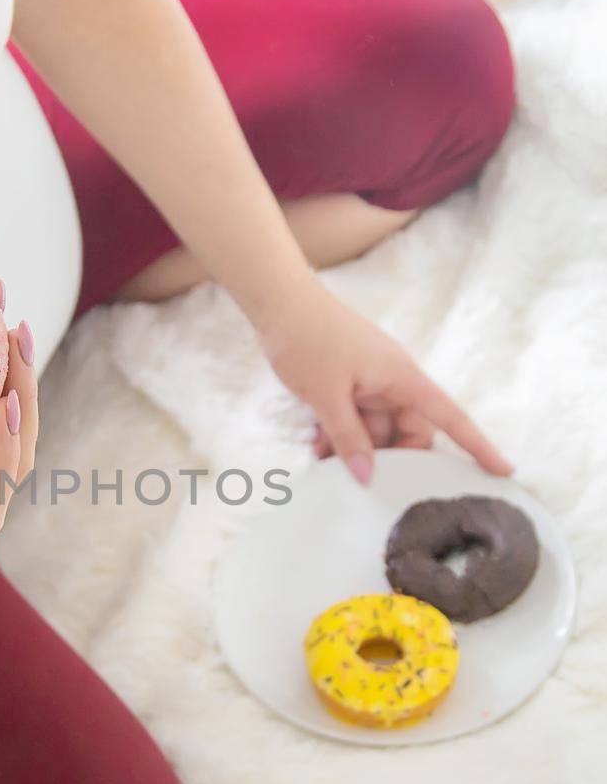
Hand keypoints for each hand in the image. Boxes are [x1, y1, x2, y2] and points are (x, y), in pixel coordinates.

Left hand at [257, 282, 511, 483]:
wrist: (279, 303)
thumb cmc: (309, 340)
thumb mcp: (327, 395)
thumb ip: (348, 438)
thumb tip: (367, 478)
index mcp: (403, 379)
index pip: (451, 417)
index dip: (478, 446)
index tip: (503, 471)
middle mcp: (393, 383)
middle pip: (409, 434)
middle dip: (388, 459)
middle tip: (359, 480)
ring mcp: (371, 385)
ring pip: (377, 433)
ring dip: (355, 450)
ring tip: (324, 460)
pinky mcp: (349, 386)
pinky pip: (356, 422)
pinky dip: (340, 436)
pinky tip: (317, 446)